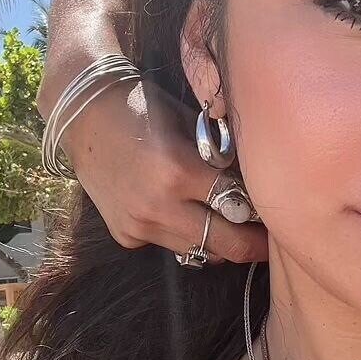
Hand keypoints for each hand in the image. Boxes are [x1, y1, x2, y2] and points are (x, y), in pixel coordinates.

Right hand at [62, 73, 268, 264]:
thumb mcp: (191, 123)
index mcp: (179, 171)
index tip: (278, 215)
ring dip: (217, 241)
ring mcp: (139, 225)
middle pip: (225, 245)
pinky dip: (182, 232)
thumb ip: (222, 157)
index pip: (238, 204)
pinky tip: (179, 211)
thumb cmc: (143, 108)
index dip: (262, 212)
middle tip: (268, 245)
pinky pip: (168, 244)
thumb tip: (259, 183)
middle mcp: (158, 206)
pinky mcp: (126, 236)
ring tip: (229, 226)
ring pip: (198, 251)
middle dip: (252, 247)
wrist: (82, 115)